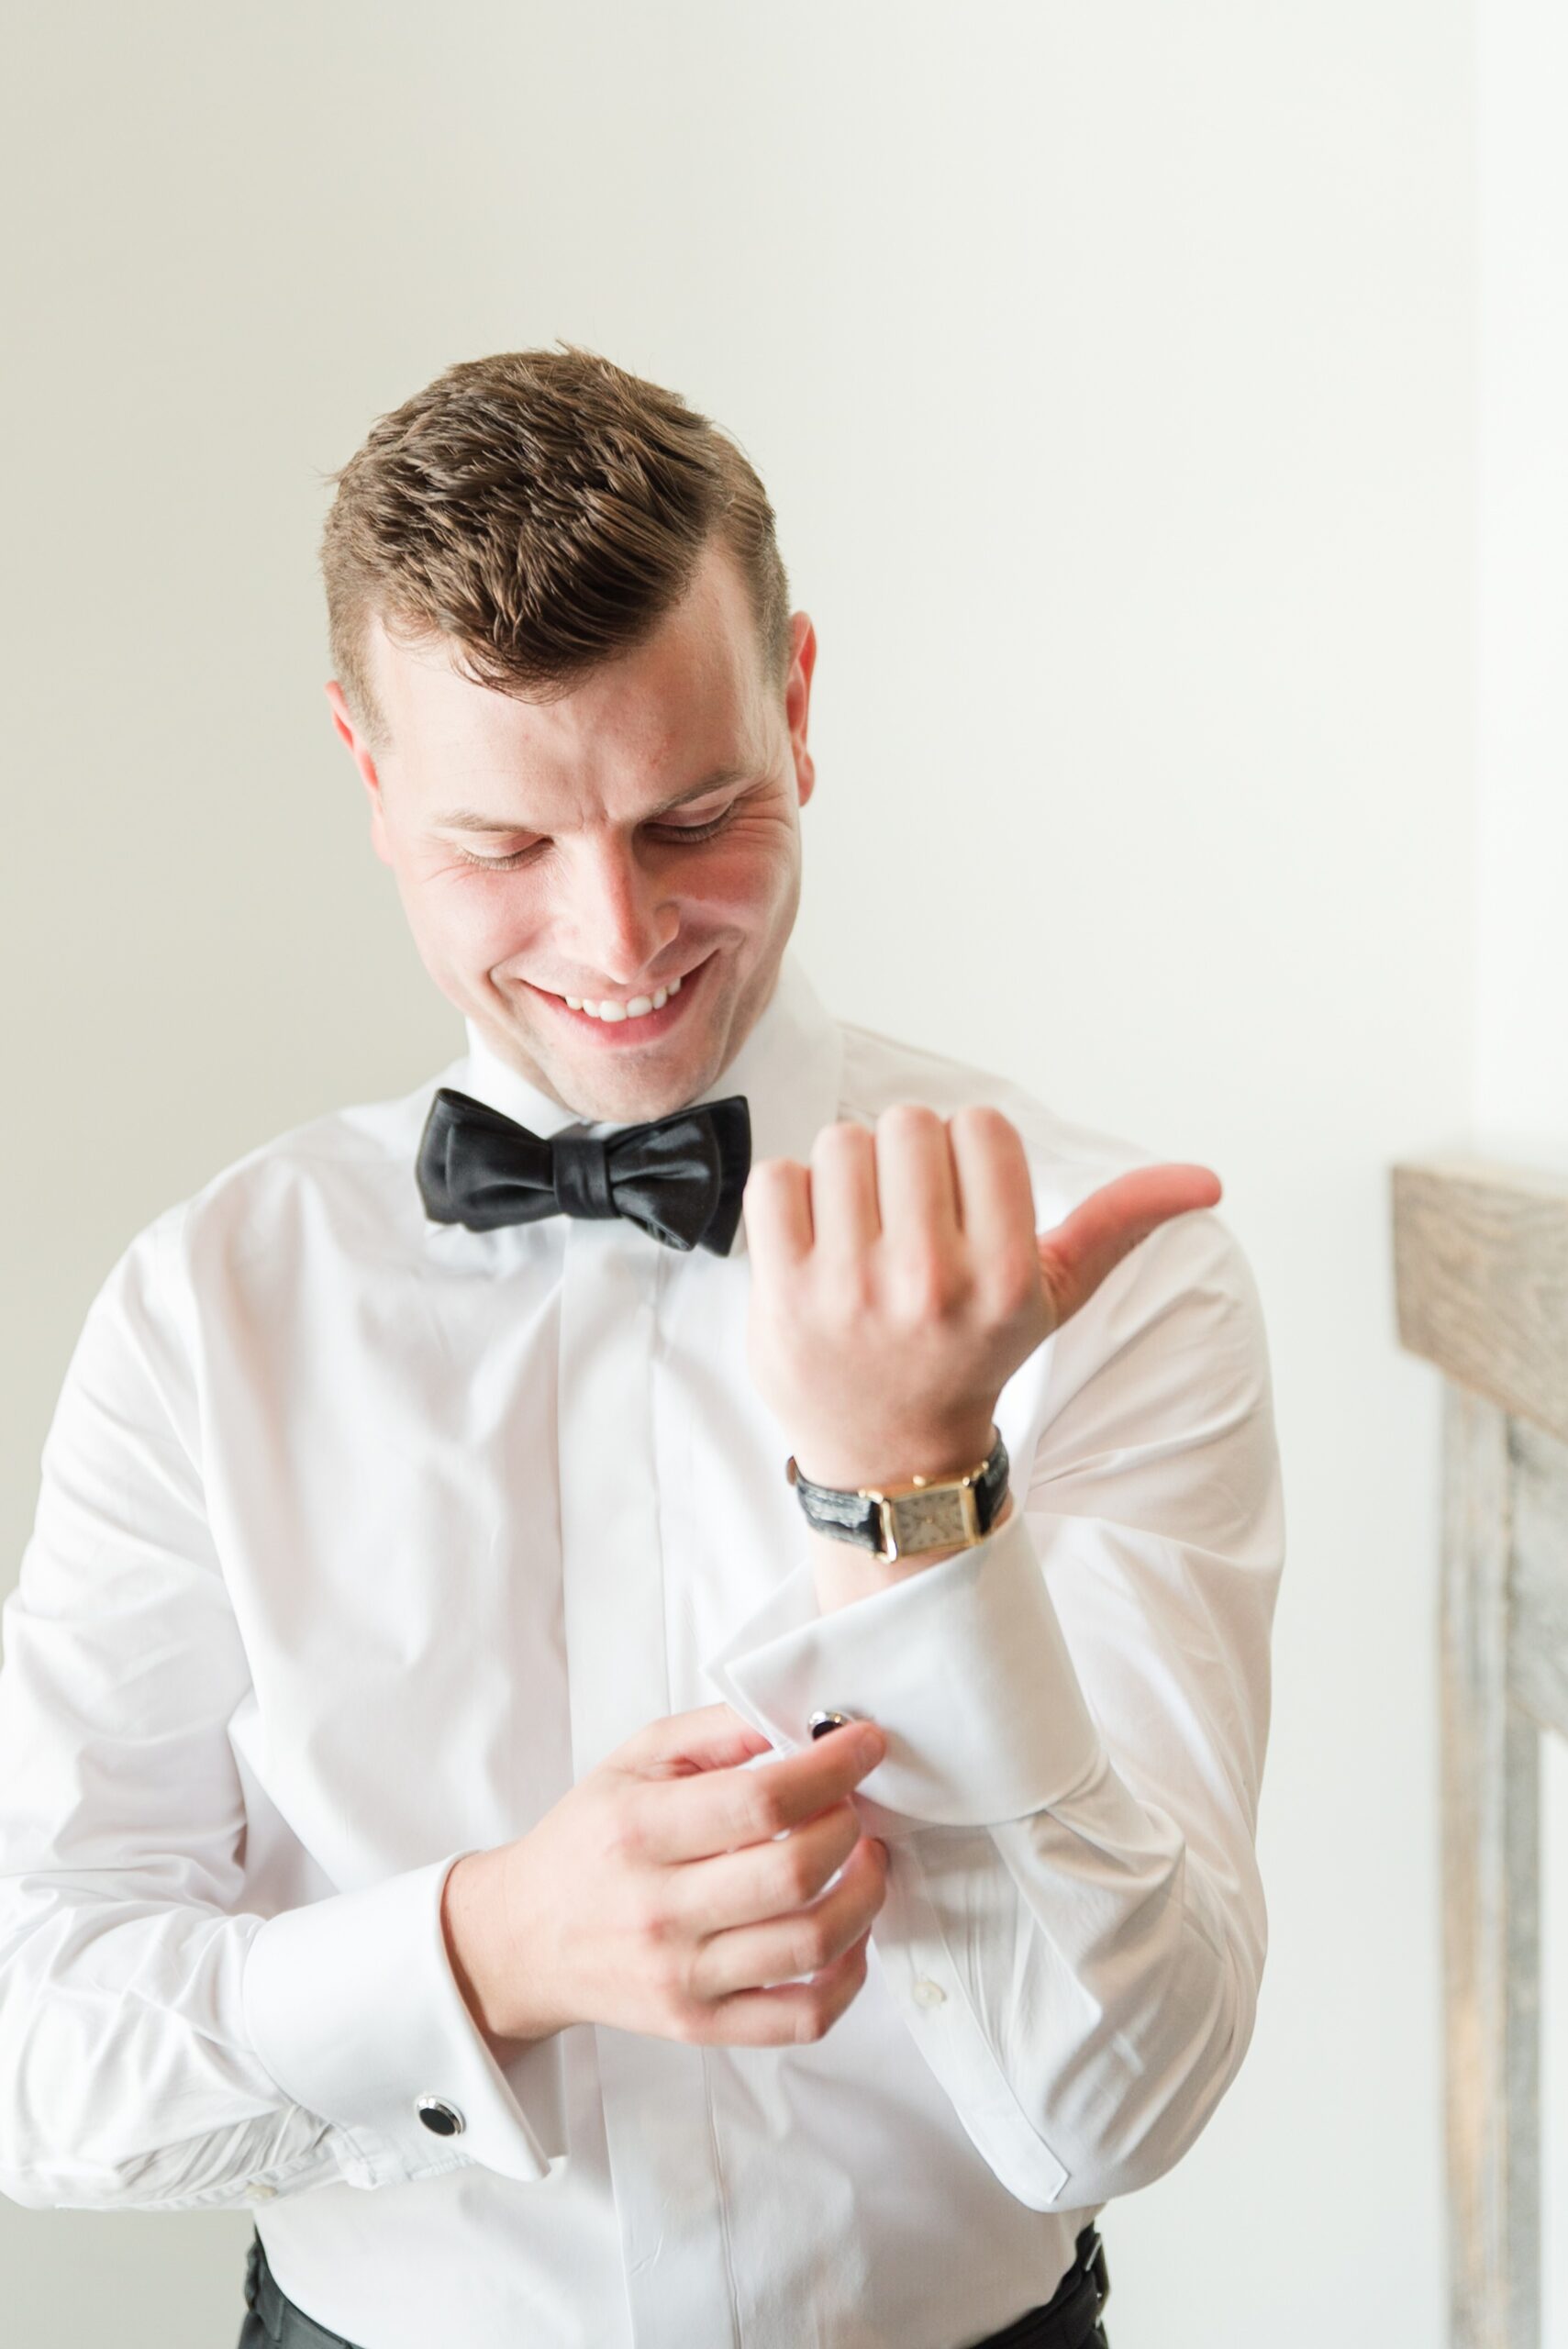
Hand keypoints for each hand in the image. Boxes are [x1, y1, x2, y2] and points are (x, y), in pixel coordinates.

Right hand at [441, 1703, 889, 2052]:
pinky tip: (849, 1934)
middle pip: (794, 1873)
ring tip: (863, 1860)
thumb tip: (800, 1720)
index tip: (865, 1745)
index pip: (762, 1803)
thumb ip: (717, 1729)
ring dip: (863, 1895)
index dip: (832, 1770)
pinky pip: (802, 2018)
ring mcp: (682, 1978)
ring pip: (810, 1945)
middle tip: (856, 1806)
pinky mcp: (699, 2026)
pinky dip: (848, 1976)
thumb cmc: (591, 1840)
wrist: (525, 1937)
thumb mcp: (636, 1759)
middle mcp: (659, 1910)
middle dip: (850, 1829)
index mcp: (640, 1830)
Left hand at [743, 1103, 1221, 1491]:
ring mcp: (850, 1289)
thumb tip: (1207, 1181)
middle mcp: (931, 1280)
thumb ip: (1121, 1223)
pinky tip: (815, 1245)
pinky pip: (776, 1178)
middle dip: (907, 1160)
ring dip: (847, 1176)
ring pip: (840, 1141)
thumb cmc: (972, 1355)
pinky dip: (790, 1200)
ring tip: (862, 1232)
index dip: (968, 1154)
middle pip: (908, 1123)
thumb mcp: (1055, 1295)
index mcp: (1006, 1272)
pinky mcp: (782, 1295)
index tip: (964, 1204)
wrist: (891, 1459)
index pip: (981, 1125)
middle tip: (907, 1220)